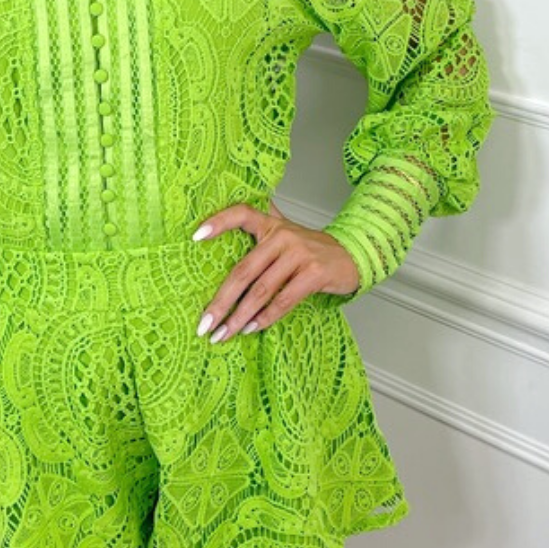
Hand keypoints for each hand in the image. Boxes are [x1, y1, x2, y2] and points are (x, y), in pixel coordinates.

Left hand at [193, 199, 360, 343]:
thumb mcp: (285, 232)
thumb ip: (261, 226)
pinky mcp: (314, 273)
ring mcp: (299, 254)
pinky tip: (251, 328)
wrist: (353, 255)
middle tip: (204, 324)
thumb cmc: (311, 249)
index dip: (218, 222)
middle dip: (221, 301)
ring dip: (239, 316)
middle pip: (244, 270)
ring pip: (261, 290)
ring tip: (223, 334)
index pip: (241, 214)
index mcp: (270, 224)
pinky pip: (284, 300)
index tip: (195, 237)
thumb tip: (220, 226)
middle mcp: (282, 236)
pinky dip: (265, 318)